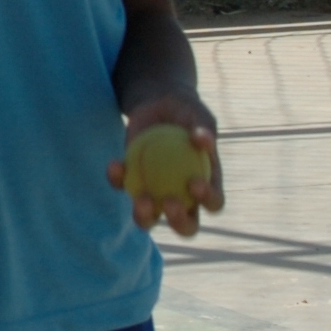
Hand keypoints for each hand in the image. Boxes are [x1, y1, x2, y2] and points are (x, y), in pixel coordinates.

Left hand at [107, 93, 225, 236]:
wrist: (158, 105)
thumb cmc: (186, 112)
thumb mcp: (197, 115)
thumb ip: (203, 128)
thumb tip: (203, 140)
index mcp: (207, 185)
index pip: (214, 202)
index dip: (208, 200)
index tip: (194, 183)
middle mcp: (184, 198)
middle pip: (187, 225)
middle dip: (180, 222)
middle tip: (170, 202)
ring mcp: (156, 193)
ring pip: (151, 218)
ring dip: (144, 215)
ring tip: (141, 199)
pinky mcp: (132, 182)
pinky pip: (123, 186)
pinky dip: (117, 179)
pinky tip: (116, 164)